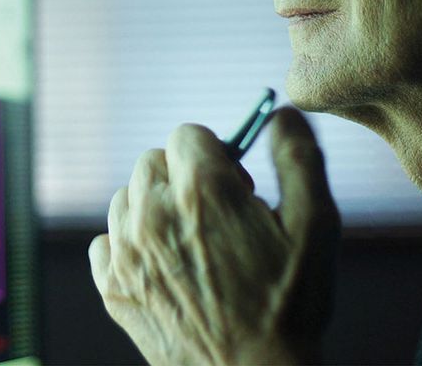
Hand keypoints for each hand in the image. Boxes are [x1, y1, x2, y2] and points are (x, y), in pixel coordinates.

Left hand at [89, 108, 339, 364]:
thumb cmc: (290, 306)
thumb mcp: (316, 226)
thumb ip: (298, 158)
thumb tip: (283, 113)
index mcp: (201, 190)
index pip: (188, 134)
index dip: (216, 156)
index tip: (235, 186)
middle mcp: (153, 213)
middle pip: (154, 161)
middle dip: (183, 177)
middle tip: (218, 216)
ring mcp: (126, 252)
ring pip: (127, 198)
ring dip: (154, 209)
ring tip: (193, 244)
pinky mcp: (112, 287)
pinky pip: (105, 241)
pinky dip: (129, 245)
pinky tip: (164, 267)